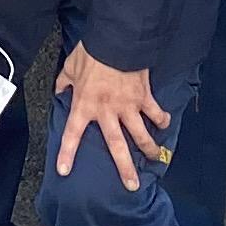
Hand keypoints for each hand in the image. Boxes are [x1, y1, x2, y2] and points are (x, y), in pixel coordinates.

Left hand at [51, 43, 171, 191]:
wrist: (116, 40)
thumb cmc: (91, 53)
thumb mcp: (70, 67)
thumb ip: (64, 82)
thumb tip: (60, 90)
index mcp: (85, 105)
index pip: (72, 133)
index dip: (67, 153)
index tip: (65, 170)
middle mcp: (107, 111)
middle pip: (117, 146)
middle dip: (124, 168)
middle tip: (131, 185)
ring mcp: (128, 106)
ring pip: (140, 134)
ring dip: (149, 148)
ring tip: (154, 159)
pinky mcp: (144, 96)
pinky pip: (155, 112)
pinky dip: (161, 119)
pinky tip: (165, 126)